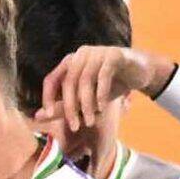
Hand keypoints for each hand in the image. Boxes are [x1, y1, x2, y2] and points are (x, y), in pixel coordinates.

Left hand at [37, 45, 168, 133]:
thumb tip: (38, 116)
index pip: (51, 80)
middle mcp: (80, 54)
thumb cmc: (110, 84)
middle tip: (74, 126)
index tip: (48, 116)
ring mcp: (97, 52)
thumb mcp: (87, 98)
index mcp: (69, 62)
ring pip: (84, 80)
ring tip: (90, 120)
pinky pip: (102, 76)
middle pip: (68, 82)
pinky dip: (100, 94)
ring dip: (86, 104)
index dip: (47, 98)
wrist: (141, 72)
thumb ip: (64, 106)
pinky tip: (102, 108)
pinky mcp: (114, 54)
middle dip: (69, 107)